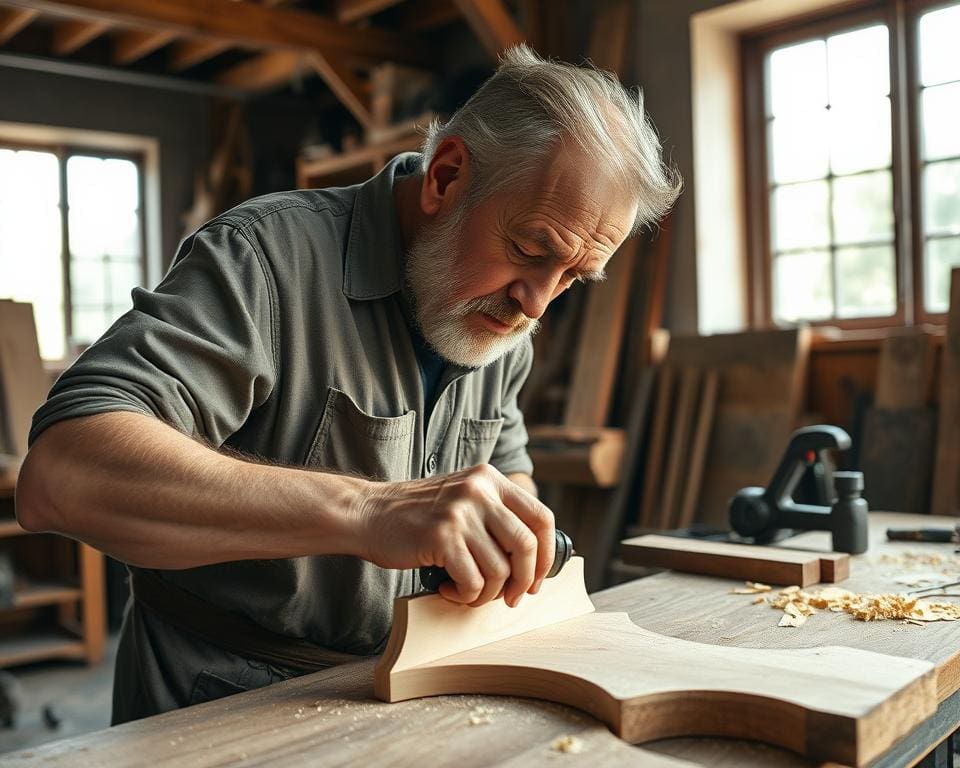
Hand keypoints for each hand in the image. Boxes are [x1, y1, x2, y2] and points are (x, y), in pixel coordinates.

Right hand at [356, 464, 554, 607]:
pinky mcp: (442, 537)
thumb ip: (495, 515)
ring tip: (468, 592)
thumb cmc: (417, 516)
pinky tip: (449, 589)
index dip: (546, 555)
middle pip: (527, 546)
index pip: (541, 517)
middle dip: (523, 581)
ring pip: (500, 570)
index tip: (536, 578)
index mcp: (490, 479)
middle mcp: (479, 490)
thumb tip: (533, 559)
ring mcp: (460, 513)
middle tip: (510, 598)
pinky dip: (465, 595)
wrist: (368, 512)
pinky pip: (473, 581)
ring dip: (487, 593)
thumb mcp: (462, 498)